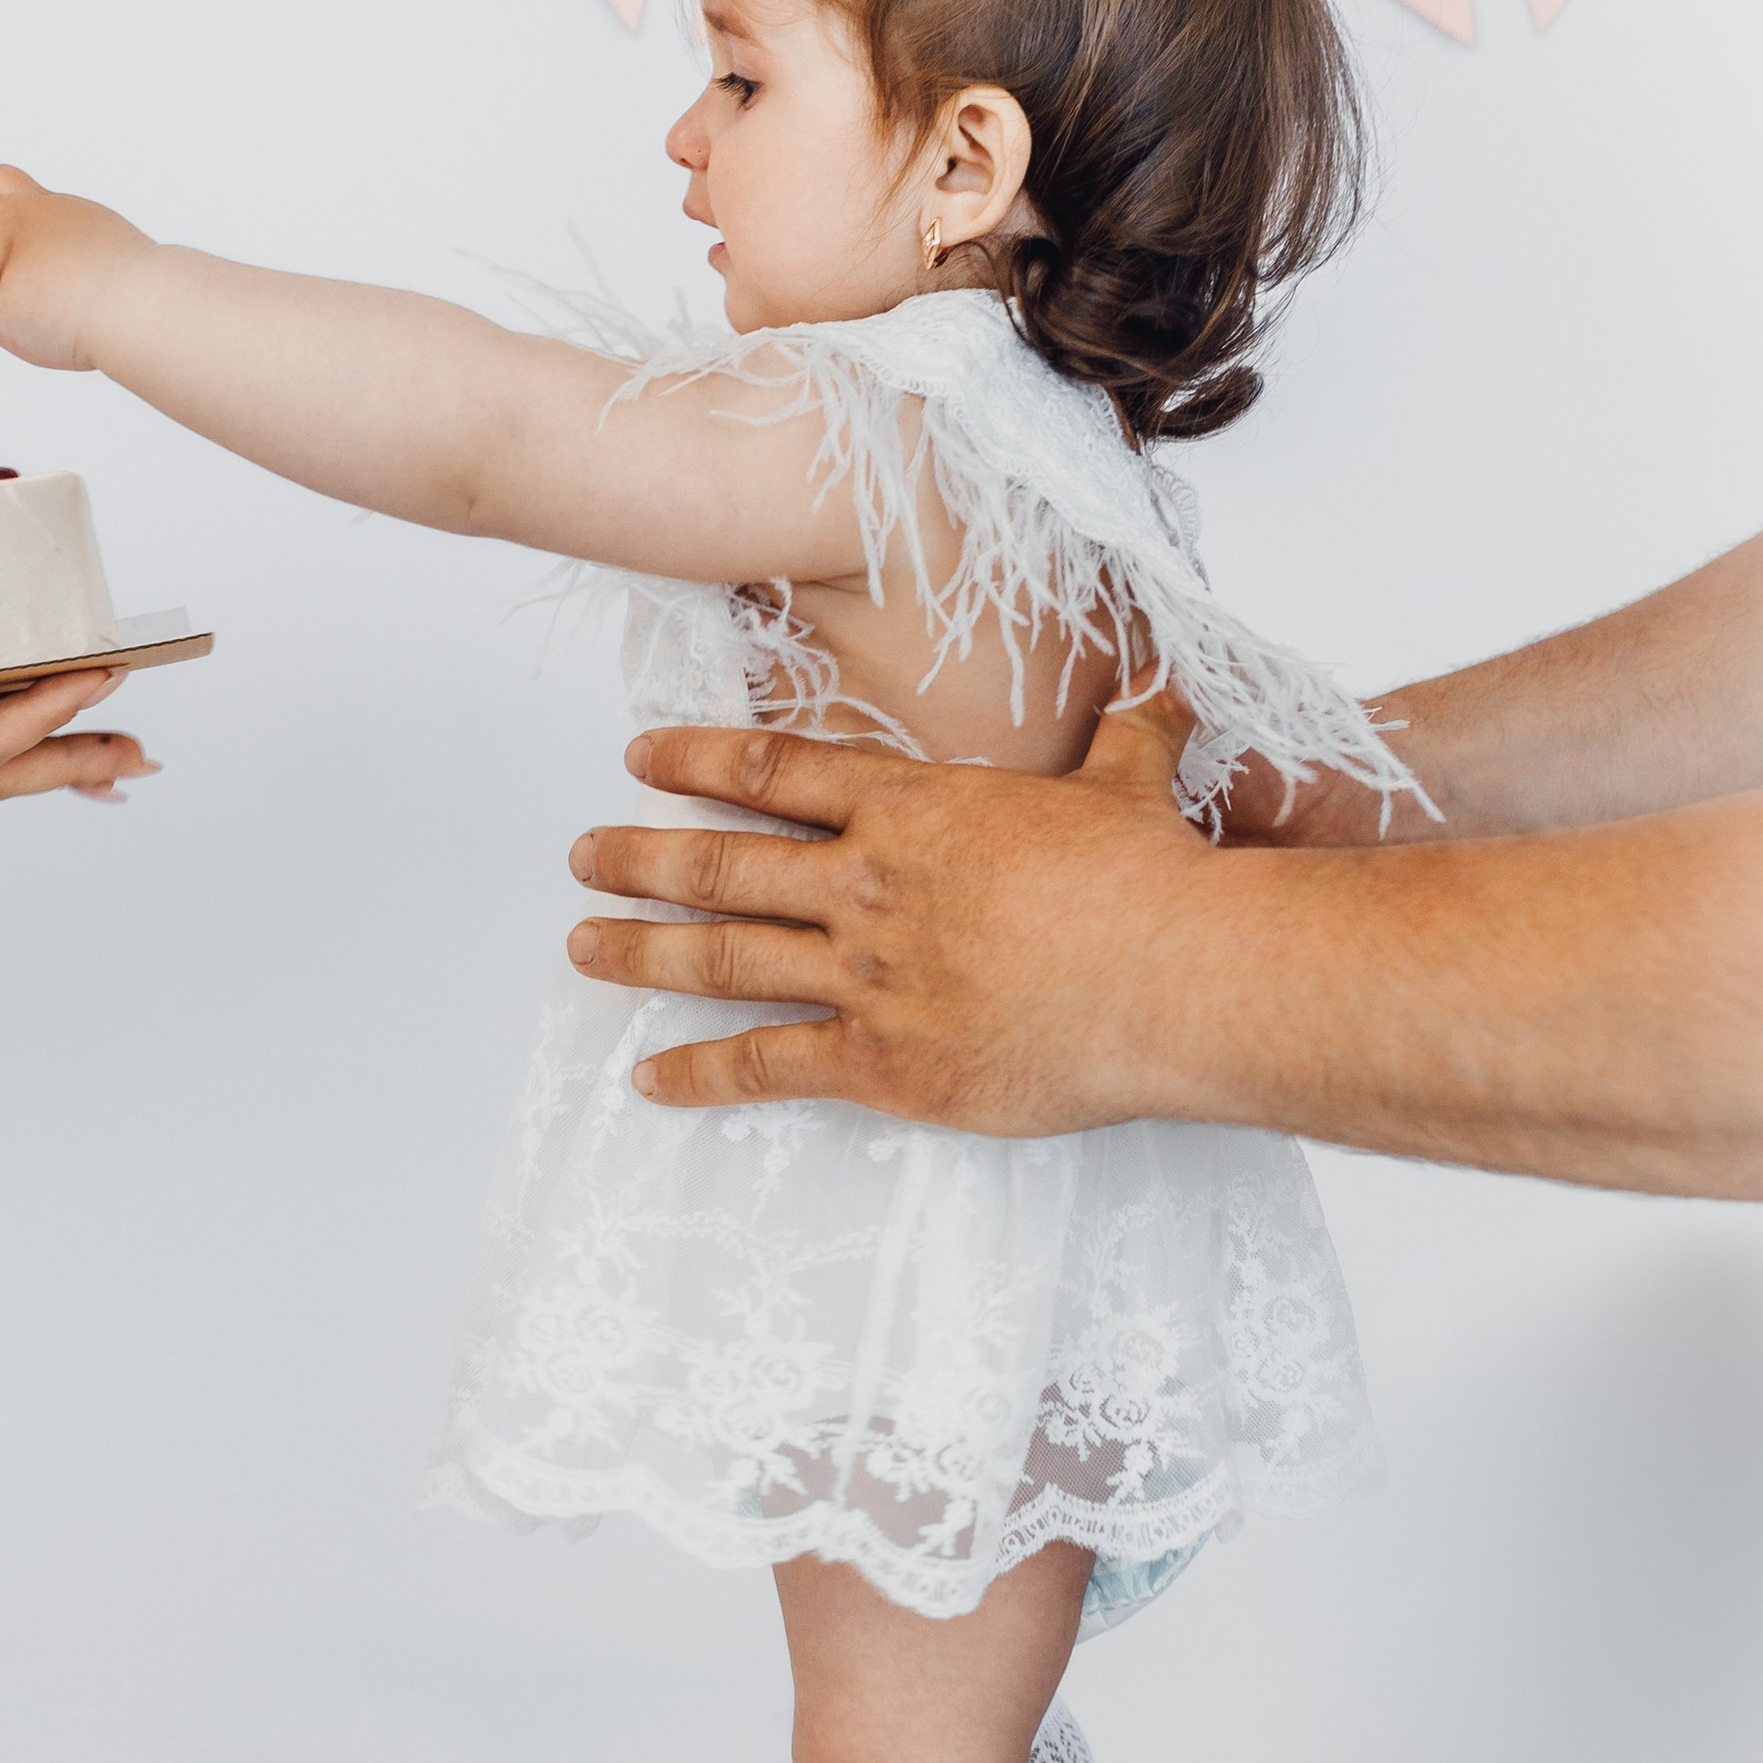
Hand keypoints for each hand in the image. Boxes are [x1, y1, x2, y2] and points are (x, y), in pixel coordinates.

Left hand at [562, 694, 1209, 1129]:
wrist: (1181, 980)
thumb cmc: (1159, 883)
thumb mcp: (1134, 779)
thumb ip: (1129, 727)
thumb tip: (1159, 682)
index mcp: (915, 810)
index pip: (777, 771)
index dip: (699, 761)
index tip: (641, 757)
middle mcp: (869, 887)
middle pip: (724, 864)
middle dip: (642, 858)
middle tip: (583, 855)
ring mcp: (867, 976)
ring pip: (724, 958)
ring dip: (644, 952)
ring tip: (582, 947)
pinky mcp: (884, 1063)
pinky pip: (768, 1066)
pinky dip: (700, 1075)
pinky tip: (648, 1080)